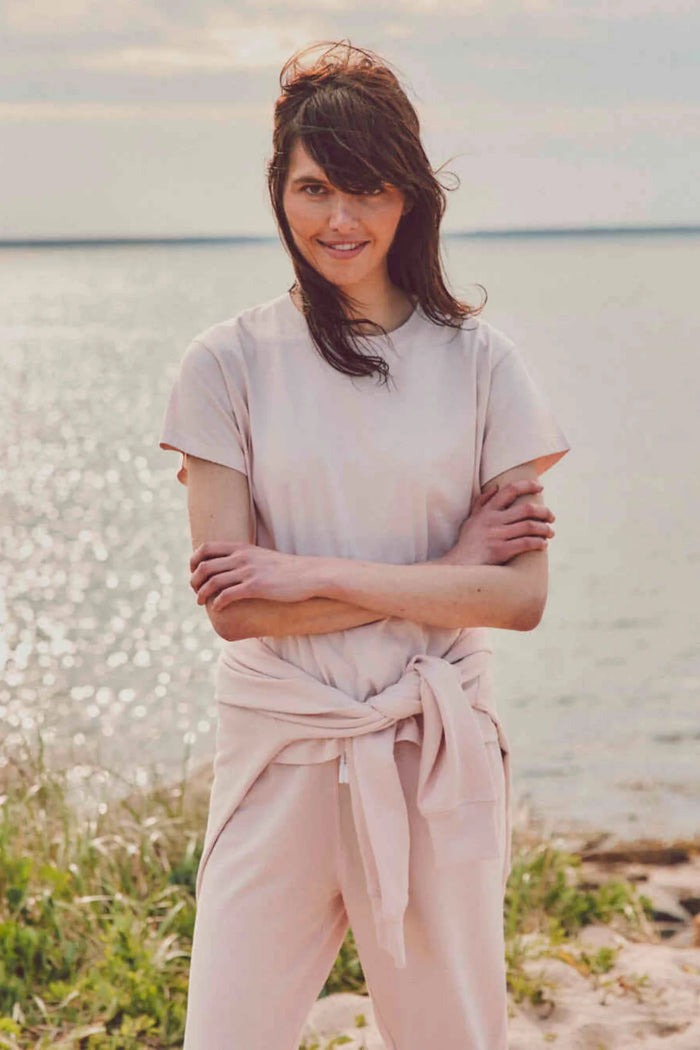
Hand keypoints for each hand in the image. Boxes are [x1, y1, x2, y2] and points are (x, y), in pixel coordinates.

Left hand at [189, 541, 318, 609]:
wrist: (309, 575)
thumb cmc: (286, 569)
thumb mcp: (262, 557)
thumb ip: (245, 558)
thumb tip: (230, 569)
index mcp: (241, 548)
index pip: (205, 548)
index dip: (194, 561)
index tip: (194, 573)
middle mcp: (242, 557)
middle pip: (204, 566)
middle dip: (194, 581)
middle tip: (196, 592)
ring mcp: (248, 572)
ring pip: (213, 582)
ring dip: (202, 594)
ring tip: (200, 603)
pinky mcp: (256, 587)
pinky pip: (227, 595)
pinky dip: (218, 603)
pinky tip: (218, 609)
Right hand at [443, 479, 554, 565]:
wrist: (459, 566)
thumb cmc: (467, 543)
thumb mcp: (471, 520)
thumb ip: (482, 503)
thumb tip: (495, 487)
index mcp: (487, 511)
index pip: (510, 490)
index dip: (527, 485)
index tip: (540, 486)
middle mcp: (492, 520)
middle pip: (526, 509)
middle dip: (544, 511)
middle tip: (551, 517)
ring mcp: (497, 535)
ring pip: (529, 526)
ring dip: (545, 529)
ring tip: (550, 532)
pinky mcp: (501, 550)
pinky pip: (526, 543)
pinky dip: (538, 543)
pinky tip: (543, 545)